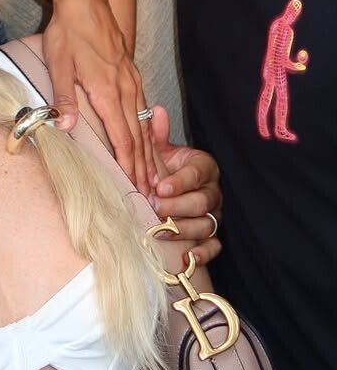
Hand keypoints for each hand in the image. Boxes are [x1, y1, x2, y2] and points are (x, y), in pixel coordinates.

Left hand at [39, 0, 154, 191]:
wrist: (85, 1)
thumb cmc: (68, 33)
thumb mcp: (58, 64)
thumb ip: (63, 98)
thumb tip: (64, 127)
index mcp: (107, 91)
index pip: (122, 137)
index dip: (128, 164)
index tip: (135, 187)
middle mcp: (125, 89)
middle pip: (138, 136)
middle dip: (144, 167)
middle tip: (152, 195)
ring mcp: (131, 80)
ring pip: (143, 124)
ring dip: (148, 152)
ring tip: (154, 176)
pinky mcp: (131, 73)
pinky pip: (143, 109)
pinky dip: (147, 131)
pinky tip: (147, 141)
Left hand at [149, 105, 221, 267]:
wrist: (168, 191)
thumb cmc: (164, 169)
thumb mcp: (159, 151)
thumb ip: (157, 134)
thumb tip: (156, 111)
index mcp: (204, 167)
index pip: (197, 173)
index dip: (180, 181)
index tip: (159, 186)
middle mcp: (212, 192)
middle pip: (202, 202)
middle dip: (177, 206)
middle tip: (155, 208)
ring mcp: (214, 215)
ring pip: (206, 225)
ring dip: (183, 230)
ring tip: (160, 231)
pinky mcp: (212, 236)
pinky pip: (214, 247)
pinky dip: (203, 254)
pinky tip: (188, 258)